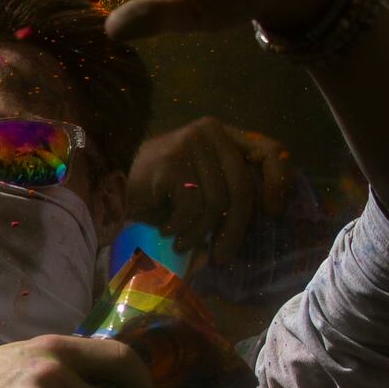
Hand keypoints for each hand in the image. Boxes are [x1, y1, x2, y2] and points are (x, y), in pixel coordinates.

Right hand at [128, 119, 297, 266]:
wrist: (109, 184)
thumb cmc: (160, 191)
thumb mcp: (202, 186)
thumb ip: (232, 191)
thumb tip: (271, 213)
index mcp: (224, 134)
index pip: (269, 150)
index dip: (278, 181)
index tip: (273, 212)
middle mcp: (210, 131)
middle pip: (242, 186)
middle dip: (235, 229)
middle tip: (221, 256)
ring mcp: (190, 142)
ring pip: (217, 201)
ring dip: (202, 232)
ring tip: (185, 244)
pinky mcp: (171, 160)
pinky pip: (193, 204)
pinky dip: (184, 227)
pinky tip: (170, 232)